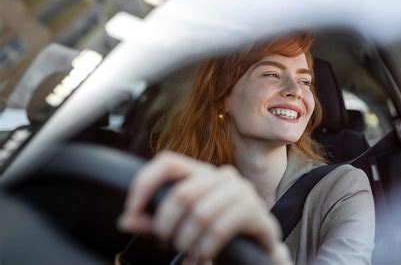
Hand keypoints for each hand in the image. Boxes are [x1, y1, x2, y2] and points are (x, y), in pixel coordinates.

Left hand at [118, 151, 290, 263]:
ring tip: (188, 253)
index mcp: (200, 173)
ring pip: (200, 213)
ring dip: (187, 241)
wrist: (256, 249)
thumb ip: (154, 222)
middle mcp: (221, 175)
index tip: (131, 211)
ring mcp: (241, 190)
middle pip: (181, 194)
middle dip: (166, 225)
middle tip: (166, 243)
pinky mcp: (255, 211)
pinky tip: (205, 256)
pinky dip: (206, 247)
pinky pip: (220, 228)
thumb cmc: (216, 233)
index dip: (145, 183)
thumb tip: (126, 220)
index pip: (167, 162)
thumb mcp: (181, 226)